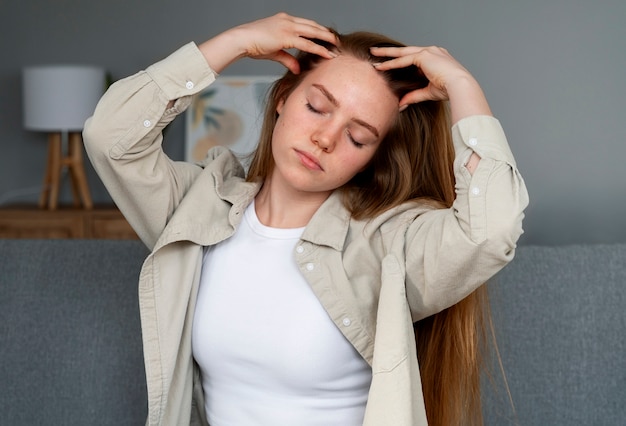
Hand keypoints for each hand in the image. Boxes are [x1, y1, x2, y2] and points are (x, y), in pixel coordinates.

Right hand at [199, 13, 337, 73]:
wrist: (241, 40)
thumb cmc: (253, 45)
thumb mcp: (274, 52)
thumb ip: (288, 59)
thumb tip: (298, 70)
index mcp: (283, 20)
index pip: (305, 24)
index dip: (317, 30)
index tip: (326, 36)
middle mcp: (287, 20)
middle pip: (312, 25)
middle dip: (326, 33)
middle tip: (337, 40)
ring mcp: (287, 26)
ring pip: (313, 32)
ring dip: (326, 38)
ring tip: (337, 45)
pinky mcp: (286, 36)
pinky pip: (307, 43)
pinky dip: (319, 48)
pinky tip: (327, 53)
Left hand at [371, 46, 491, 120]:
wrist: (460, 87)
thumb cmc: (450, 91)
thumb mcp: (428, 92)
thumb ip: (414, 96)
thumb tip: (401, 103)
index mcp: (436, 58)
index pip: (414, 57)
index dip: (400, 60)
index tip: (389, 63)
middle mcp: (433, 51)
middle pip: (406, 50)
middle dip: (389, 51)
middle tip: (375, 50)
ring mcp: (429, 51)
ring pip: (402, 52)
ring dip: (387, 53)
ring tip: (373, 53)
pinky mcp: (424, 56)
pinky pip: (404, 60)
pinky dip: (392, 63)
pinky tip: (381, 66)